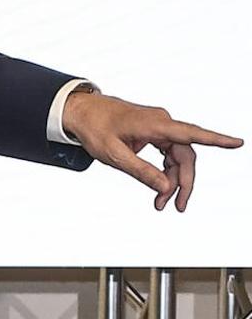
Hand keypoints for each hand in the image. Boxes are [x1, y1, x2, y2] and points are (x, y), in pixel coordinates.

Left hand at [63, 91, 242, 210]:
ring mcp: (159, 126)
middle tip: (176, 206)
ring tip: (162, 202)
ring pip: (178, 156)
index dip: (216, 139)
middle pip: (185, 155)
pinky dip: (165, 170)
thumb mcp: (113, 154)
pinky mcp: (154, 131)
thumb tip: (165, 187)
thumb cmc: (94, 128)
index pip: (191, 134)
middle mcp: (161, 122)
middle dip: (182, 183)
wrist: (80, 112)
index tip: (237, 143)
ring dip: (173, 180)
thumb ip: (140, 171)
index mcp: (154, 124)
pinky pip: (168, 153)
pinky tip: (160, 187)